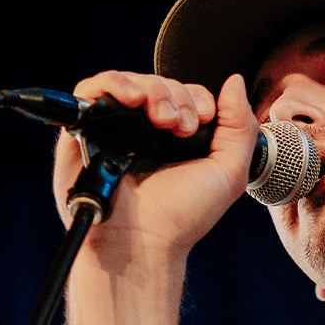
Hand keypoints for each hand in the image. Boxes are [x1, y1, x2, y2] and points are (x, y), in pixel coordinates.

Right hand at [54, 70, 257, 265]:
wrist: (142, 244)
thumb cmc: (182, 217)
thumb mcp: (229, 171)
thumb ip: (240, 124)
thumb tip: (234, 81)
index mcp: (174, 137)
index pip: (186, 94)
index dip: (197, 97)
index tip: (203, 119)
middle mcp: (144, 131)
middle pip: (160, 84)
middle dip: (177, 97)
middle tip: (181, 128)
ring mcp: (114, 130)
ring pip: (131, 82)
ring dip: (153, 90)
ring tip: (161, 120)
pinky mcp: (84, 132)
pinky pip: (92, 89)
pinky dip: (114, 84)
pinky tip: (133, 99)